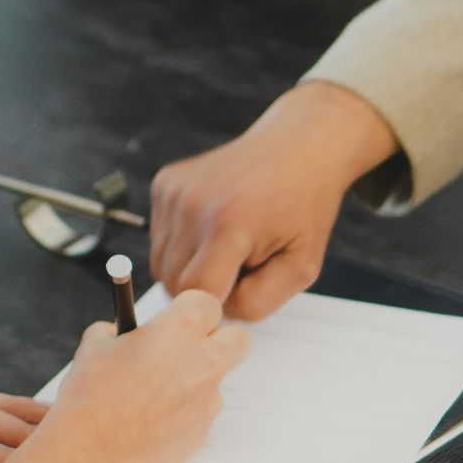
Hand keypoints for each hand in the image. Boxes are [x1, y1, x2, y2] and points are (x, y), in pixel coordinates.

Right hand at [44, 290, 249, 462]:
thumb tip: (121, 333)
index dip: (190, 310)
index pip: (208, 303)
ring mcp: (208, 400)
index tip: (175, 319)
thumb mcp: (94, 346)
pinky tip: (149, 422)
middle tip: (187, 350)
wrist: (91, 453)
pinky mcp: (203, 432)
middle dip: (219, 340)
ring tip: (151, 397)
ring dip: (194, 382)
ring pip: (215, 381)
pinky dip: (183, 414)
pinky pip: (200, 414)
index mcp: (180, 329)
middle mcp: (204, 361)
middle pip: (237, 339)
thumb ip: (118, 331)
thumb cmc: (91, 397)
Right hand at [150, 81, 399, 320]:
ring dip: (191, 266)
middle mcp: (192, 204)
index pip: (195, 295)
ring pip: (161, 263)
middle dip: (205, 288)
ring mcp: (174, 190)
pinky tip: (214, 225)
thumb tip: (213, 315)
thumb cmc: (303, 207)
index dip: (216, 306)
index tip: (241, 293)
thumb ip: (258, 302)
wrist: (296, 147)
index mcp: (228, 225)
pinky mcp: (164, 183)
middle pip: (173, 282)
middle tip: (241, 267)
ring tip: (229, 246)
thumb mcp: (301, 266)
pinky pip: (159, 237)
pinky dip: (183, 243)